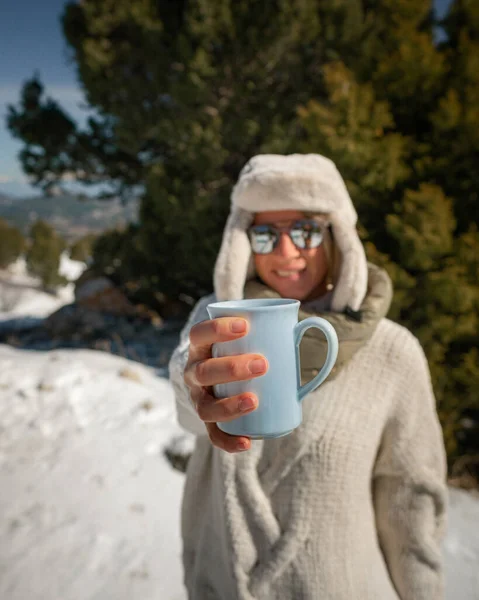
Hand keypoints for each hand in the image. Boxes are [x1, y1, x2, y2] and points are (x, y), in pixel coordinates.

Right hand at [184, 317, 267, 452]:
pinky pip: (214, 435)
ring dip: (228, 405)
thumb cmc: (238, 350)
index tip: (246, 326)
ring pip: (204, 407)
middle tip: (263, 364)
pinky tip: (247, 442)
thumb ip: (271, 328)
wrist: (218, 374)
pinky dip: (228, 441)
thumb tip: (316, 324)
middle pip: (204, 371)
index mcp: (200, 347)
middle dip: (232, 368)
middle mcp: (193, 372)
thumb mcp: (245, 336)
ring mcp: (198, 398)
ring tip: (254, 401)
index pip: (198, 333)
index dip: (217, 329)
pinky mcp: (208, 420)